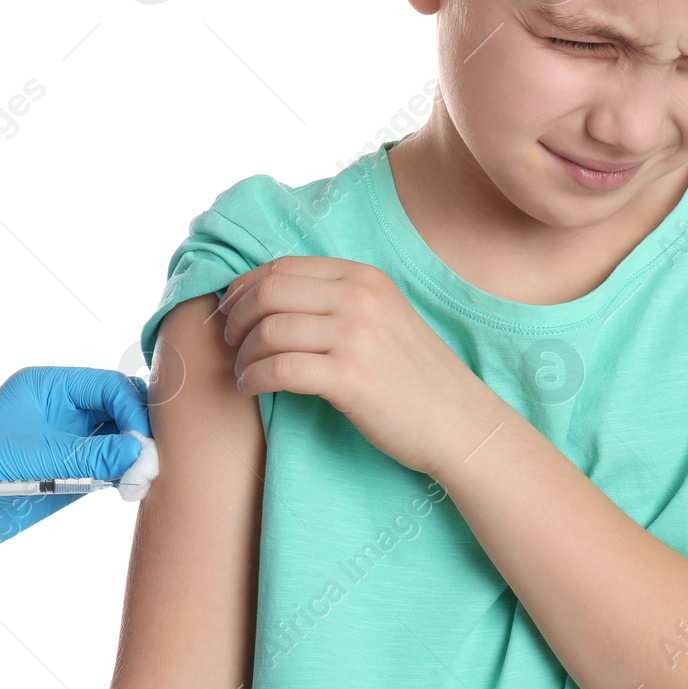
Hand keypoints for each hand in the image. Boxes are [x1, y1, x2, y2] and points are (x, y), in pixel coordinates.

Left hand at [0, 366, 150, 565]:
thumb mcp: (36, 460)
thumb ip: (93, 456)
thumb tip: (145, 454)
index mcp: (49, 386)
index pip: (109, 386)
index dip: (133, 410)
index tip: (143, 444)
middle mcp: (62, 409)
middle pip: (121, 408)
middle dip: (139, 433)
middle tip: (149, 465)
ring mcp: (66, 441)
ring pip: (120, 438)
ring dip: (135, 457)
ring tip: (140, 482)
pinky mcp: (67, 472)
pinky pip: (108, 466)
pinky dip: (124, 475)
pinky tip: (131, 488)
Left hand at [218, 256, 491, 473]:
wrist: (459, 422)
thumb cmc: (415, 377)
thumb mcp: (383, 318)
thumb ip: (338, 301)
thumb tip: (270, 298)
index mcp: (364, 278)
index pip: (283, 267)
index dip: (245, 287)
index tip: (231, 311)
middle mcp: (360, 298)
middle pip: (269, 292)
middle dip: (236, 317)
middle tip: (228, 341)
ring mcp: (356, 336)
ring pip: (269, 329)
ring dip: (242, 352)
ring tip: (242, 371)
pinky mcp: (350, 377)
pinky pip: (280, 368)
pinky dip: (254, 377)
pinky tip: (252, 388)